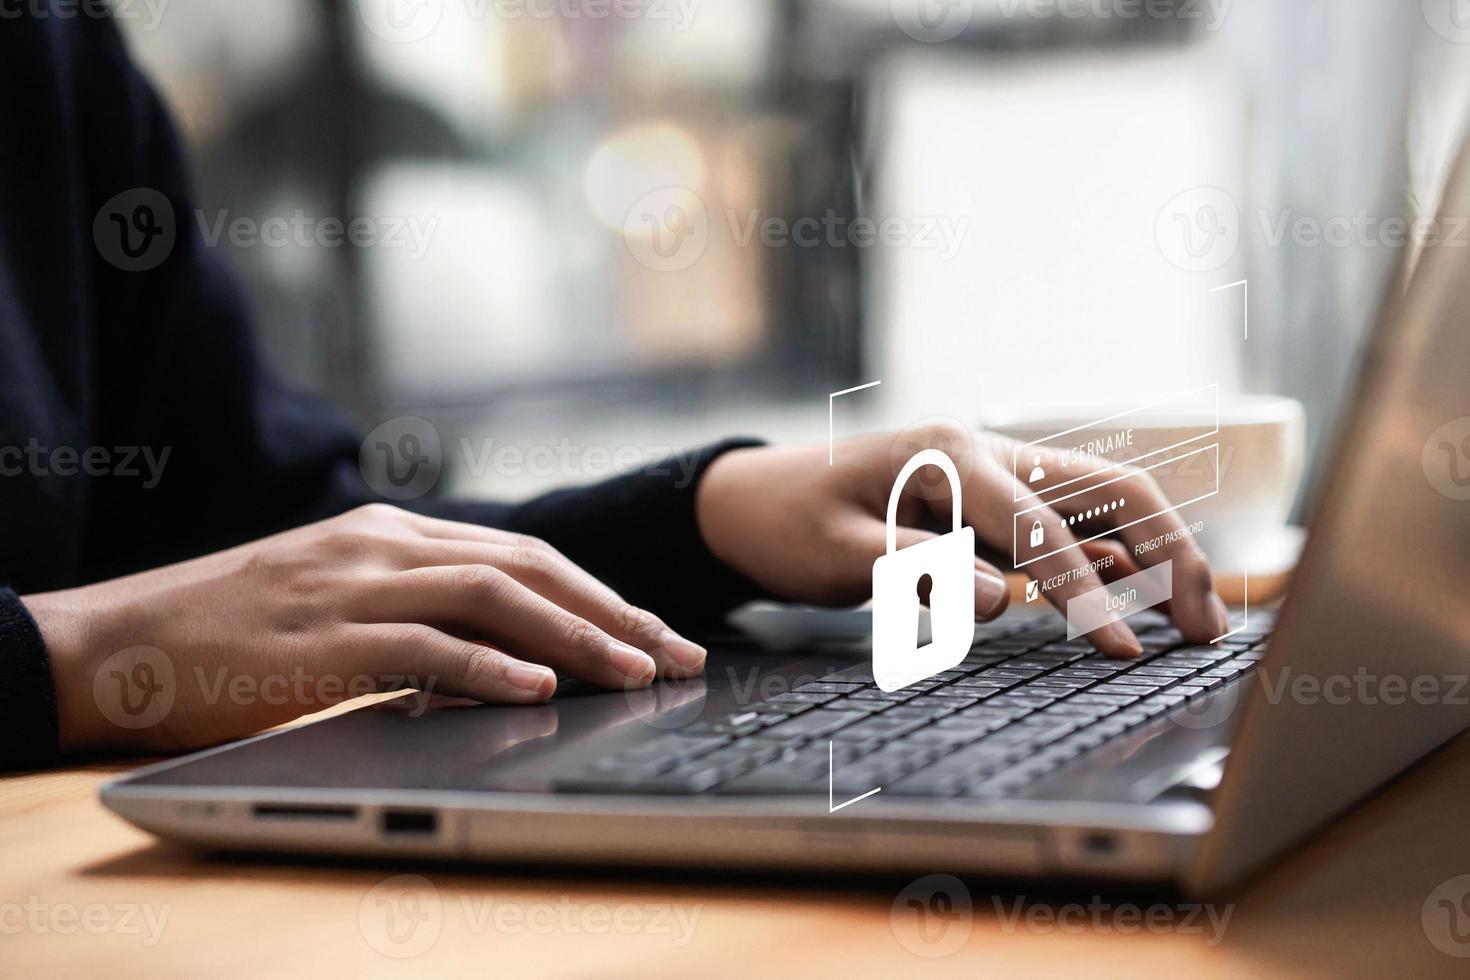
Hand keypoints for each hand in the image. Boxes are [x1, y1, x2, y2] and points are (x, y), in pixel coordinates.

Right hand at [25, 505, 706, 754]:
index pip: (526, 555)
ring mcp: (354, 586)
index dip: (601, 595)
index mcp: (397, 531)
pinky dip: (489, 666)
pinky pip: (423, 645)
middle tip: (676, 655)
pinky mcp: (321, 640)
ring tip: (633, 673)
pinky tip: (539, 688)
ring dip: (574, 638)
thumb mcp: (341, 594)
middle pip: (528, 567)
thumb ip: (419, 605)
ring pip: (492, 597)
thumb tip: (509, 651)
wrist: (126, 640)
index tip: (658, 633)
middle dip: (613, 614)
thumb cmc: (240, 627)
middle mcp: (386, 544)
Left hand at [695, 422, 1230, 656]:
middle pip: (1109, 490)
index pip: (1043, 530)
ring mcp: (996, 469)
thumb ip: (917, 571)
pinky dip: (1116, 551)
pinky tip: (1139, 592)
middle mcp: (988, 452)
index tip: (1128, 654)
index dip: (1089, 597)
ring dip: (1156, 549)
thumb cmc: (788, 525)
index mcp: (951, 459)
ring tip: (1196, 617)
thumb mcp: (837, 556)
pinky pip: (1072, 517)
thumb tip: (1004, 601)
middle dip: (1168, 553)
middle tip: (1208, 628)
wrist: (752, 498)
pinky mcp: (992, 496)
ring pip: (1103, 499)